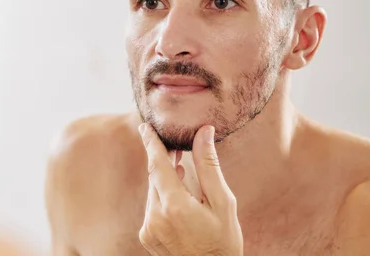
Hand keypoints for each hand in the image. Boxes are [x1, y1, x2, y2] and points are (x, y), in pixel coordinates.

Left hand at [138, 123, 242, 255]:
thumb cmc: (224, 242)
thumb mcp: (223, 203)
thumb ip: (208, 166)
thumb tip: (203, 133)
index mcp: (174, 206)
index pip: (157, 164)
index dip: (151, 143)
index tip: (145, 126)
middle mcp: (155, 217)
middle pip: (155, 177)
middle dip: (163, 160)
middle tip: (175, 145)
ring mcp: (149, 229)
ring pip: (154, 191)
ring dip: (165, 180)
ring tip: (180, 169)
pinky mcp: (147, 237)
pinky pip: (152, 207)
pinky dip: (163, 197)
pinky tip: (178, 196)